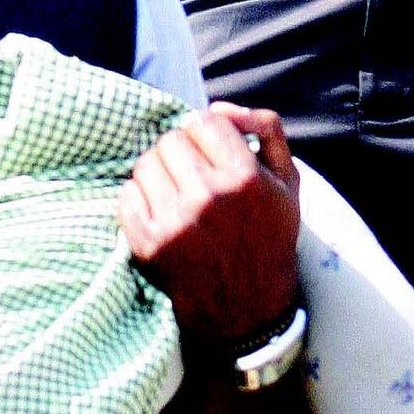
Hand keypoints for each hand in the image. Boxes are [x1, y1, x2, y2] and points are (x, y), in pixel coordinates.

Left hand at [120, 105, 300, 344]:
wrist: (248, 306)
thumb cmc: (268, 236)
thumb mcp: (287, 181)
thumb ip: (266, 129)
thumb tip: (219, 108)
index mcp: (245, 177)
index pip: (203, 121)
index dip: (204, 133)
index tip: (210, 152)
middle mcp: (208, 196)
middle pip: (170, 140)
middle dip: (180, 151)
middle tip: (191, 173)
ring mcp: (175, 221)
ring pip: (145, 164)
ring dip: (157, 172)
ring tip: (175, 192)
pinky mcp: (149, 243)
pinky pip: (126, 195)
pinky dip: (138, 198)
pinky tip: (159, 211)